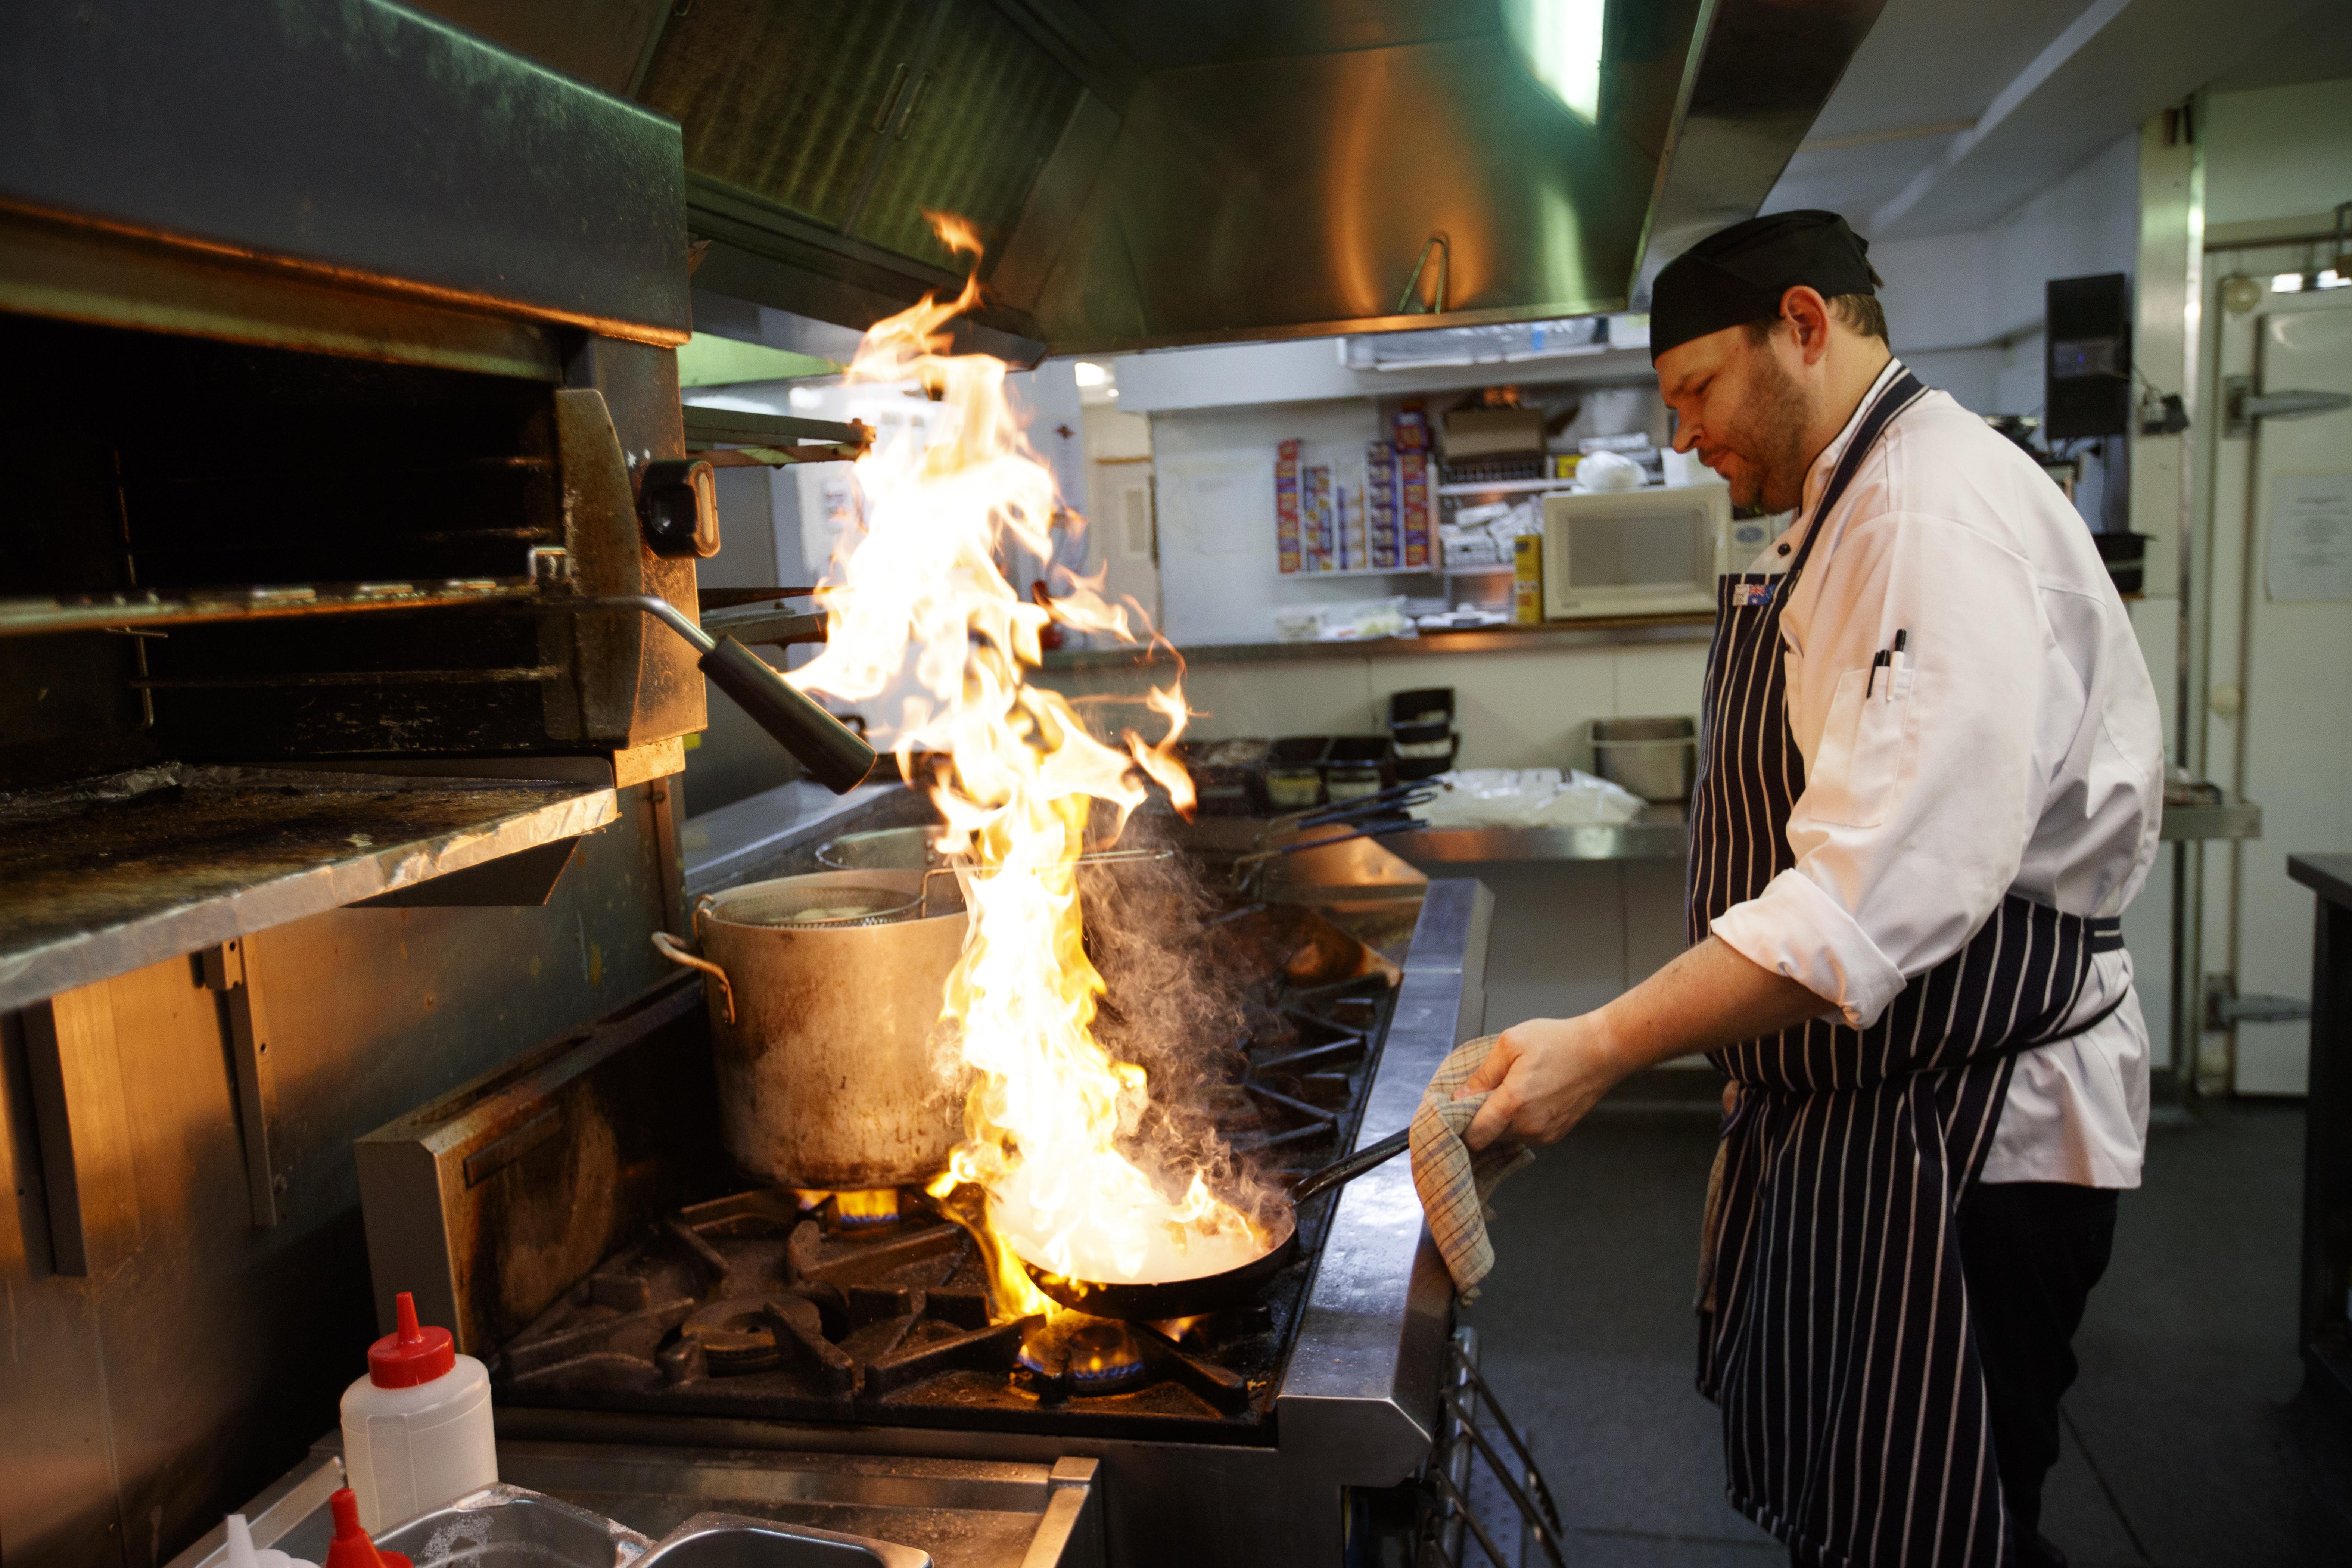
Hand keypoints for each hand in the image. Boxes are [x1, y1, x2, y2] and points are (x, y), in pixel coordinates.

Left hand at [1454, 1013, 1630, 1149]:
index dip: (1461, 1124)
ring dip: (1500, 1121)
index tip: (1459, 1108)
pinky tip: (1528, 1099)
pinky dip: (1519, 1122)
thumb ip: (1482, 1074)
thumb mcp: (1511, 1044)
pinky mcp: (1555, 1135)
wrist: (1602, 1051)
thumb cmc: (1559, 1042)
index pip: (1474, 1135)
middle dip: (1480, 1119)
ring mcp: (1544, 1133)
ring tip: (1512, 1091)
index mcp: (1514, 1102)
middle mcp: (1529, 1125)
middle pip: (1488, 1137)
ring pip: (1506, 1137)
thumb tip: (1460, 1096)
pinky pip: (1525, 1135)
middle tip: (1486, 1093)